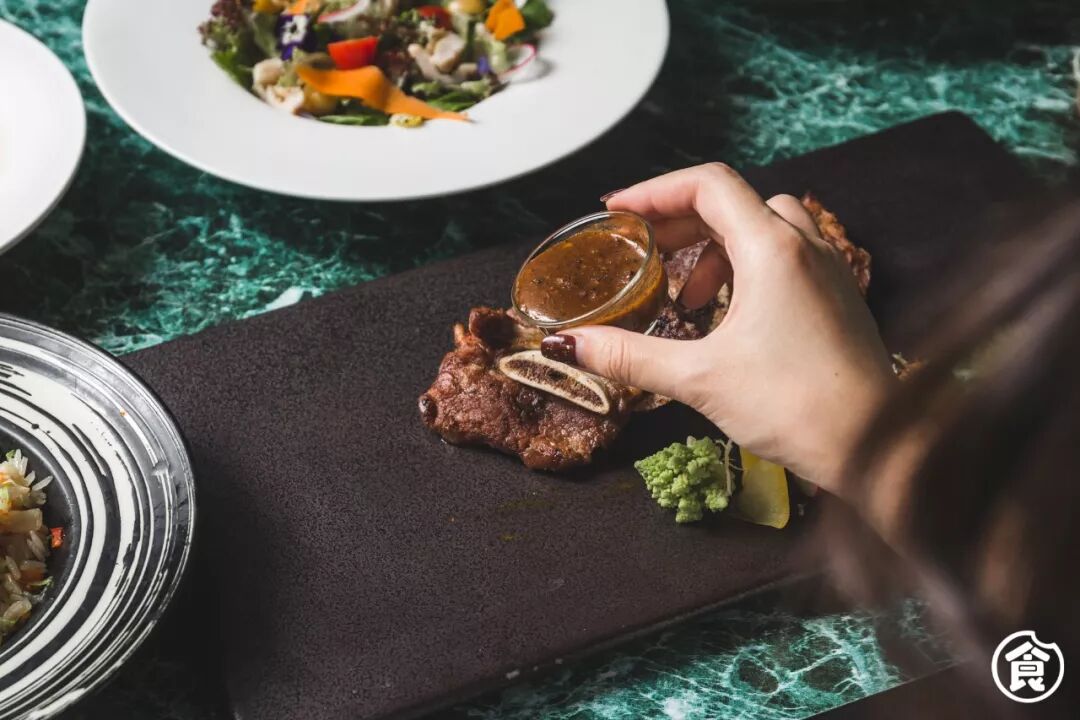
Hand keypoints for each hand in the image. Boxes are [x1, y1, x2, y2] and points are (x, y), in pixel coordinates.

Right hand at [540, 163, 895, 493]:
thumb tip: (570, 346)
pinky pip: (788, 255)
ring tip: (688, 291)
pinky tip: (729, 312)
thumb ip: (628, 356)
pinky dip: (748, 265)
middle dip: (680, 221)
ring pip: (765, 225)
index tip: (620, 212)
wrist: (876, 447)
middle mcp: (806, 247)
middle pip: (734, 201)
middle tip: (643, 250)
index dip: (655, 190)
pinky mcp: (838, 298)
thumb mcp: (698, 378)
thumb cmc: (798, 408)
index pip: (708, 184)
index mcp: (773, 249)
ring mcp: (828, 271)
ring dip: (718, 244)